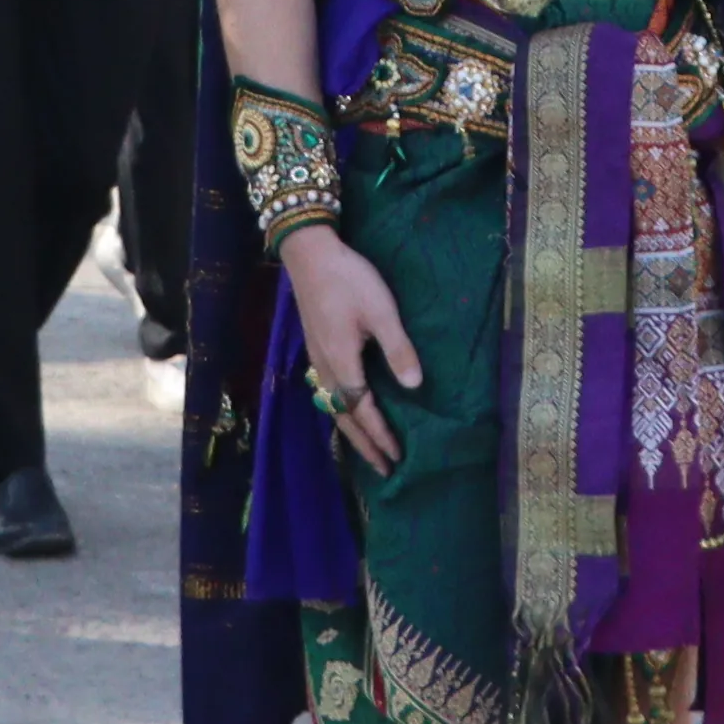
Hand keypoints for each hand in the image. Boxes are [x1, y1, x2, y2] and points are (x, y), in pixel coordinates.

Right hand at [278, 227, 422, 474]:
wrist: (309, 254)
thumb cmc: (349, 280)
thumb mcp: (381, 311)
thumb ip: (398, 349)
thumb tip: (413, 386)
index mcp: (342, 363)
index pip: (363, 411)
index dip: (380, 434)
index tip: (397, 456)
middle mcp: (325, 368)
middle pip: (343, 417)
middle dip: (364, 445)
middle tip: (384, 469)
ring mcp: (316, 359)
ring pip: (332, 407)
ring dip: (351, 431)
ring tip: (368, 449)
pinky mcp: (315, 348)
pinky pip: (328, 393)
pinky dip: (341, 412)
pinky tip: (349, 410)